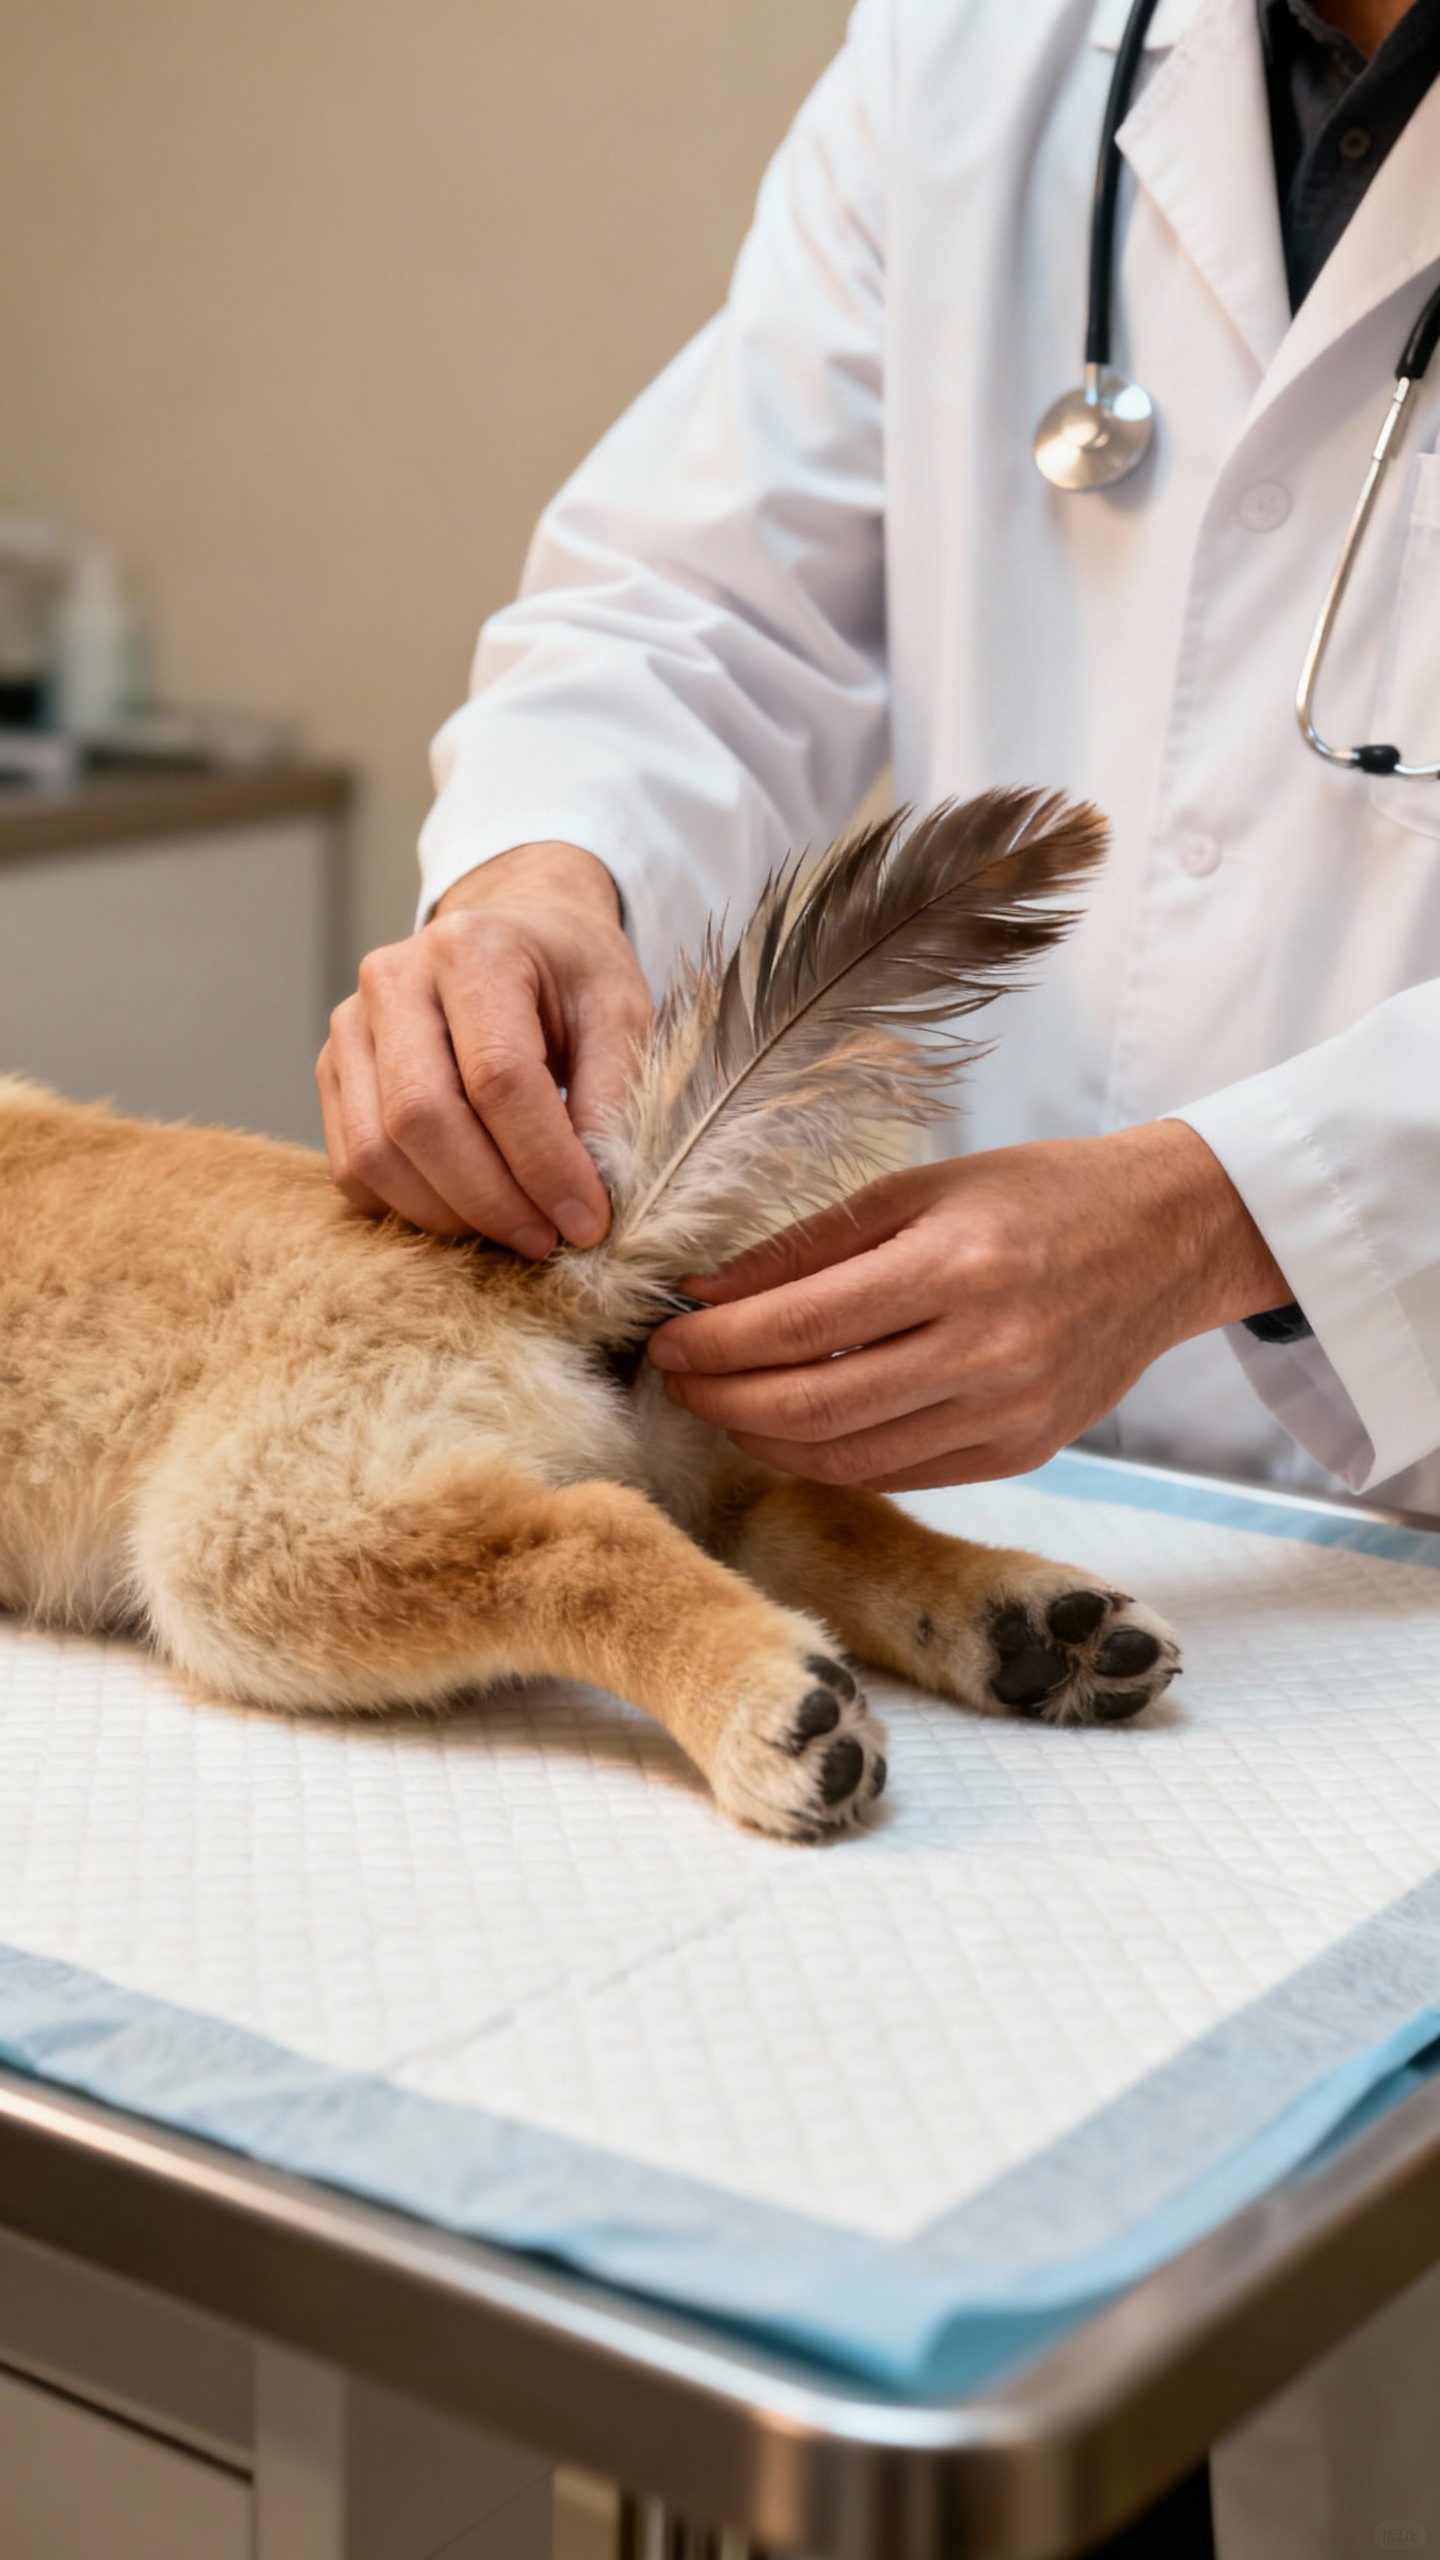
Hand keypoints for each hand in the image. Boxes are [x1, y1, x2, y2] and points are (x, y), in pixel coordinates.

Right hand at [318, 841, 652, 1249]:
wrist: (515, 936)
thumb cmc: (572, 976)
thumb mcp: (622, 1012)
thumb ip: (613, 1095)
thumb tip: (594, 1191)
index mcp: (471, 948)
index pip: (497, 1075)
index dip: (543, 1161)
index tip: (588, 1220)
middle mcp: (394, 979)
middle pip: (421, 1117)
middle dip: (490, 1200)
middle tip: (547, 1240)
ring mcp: (350, 1026)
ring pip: (374, 1152)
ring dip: (447, 1214)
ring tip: (514, 1231)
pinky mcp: (333, 1071)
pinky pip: (351, 1167)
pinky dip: (408, 1207)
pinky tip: (468, 1208)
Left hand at [647, 1122, 1289, 1490]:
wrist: (1166, 1239)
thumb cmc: (1038, 1194)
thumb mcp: (921, 1186)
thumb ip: (810, 1244)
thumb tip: (706, 1293)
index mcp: (955, 1266)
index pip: (798, 1326)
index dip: (714, 1343)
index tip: (663, 1338)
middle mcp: (985, 1352)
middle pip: (810, 1406)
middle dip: (720, 1399)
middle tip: (675, 1379)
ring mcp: (1006, 1415)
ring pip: (845, 1457)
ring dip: (762, 1439)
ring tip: (721, 1405)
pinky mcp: (1020, 1454)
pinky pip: (897, 1474)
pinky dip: (828, 1459)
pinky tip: (791, 1429)